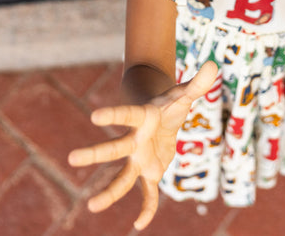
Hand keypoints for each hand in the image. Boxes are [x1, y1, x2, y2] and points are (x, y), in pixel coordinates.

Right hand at [67, 60, 217, 230]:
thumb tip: (213, 64)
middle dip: (94, 154)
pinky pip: (147, 194)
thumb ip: (198, 83)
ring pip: (123, 178)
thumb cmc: (171, 104)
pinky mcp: (150, 172)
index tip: (94, 116)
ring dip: (109, 193)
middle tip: (71, 158)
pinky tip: (140, 224)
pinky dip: (147, 208)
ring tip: (91, 206)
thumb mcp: (185, 94)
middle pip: (114, 149)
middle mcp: (136, 140)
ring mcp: (140, 158)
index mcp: (143, 118)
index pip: (127, 115)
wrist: (162, 117)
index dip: (113, 114)